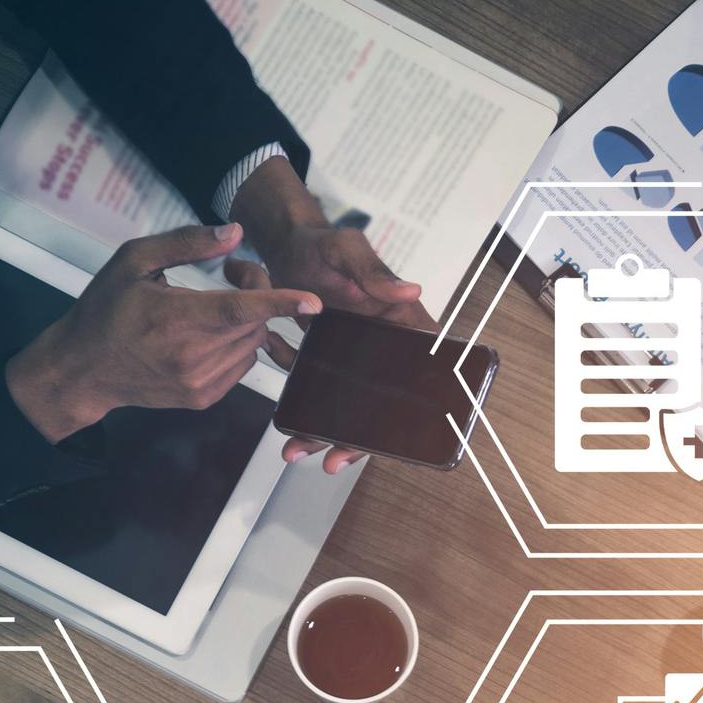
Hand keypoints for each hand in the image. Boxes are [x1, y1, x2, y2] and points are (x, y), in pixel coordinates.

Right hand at [5, 222, 317, 441]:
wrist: (83, 368)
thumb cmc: (106, 308)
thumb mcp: (133, 261)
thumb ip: (186, 243)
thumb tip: (236, 232)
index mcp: (174, 319)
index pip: (239, 309)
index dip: (279, 303)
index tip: (314, 302)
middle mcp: (191, 356)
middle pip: (254, 322)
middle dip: (258, 294)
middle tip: (235, 274)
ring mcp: (199, 382)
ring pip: (253, 345)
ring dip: (250, 320)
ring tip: (217, 304)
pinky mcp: (204, 398)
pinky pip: (243, 365)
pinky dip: (239, 344)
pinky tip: (212, 332)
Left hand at [226, 158, 432, 473]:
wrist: (282, 246)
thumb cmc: (323, 243)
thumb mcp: (348, 250)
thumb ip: (374, 271)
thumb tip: (411, 291)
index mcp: (400, 326)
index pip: (421, 374)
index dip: (414, 411)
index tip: (395, 438)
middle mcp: (380, 350)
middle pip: (381, 405)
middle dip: (357, 439)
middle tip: (333, 459)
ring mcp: (352, 359)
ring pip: (347, 406)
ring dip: (323, 432)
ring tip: (297, 451)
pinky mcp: (324, 361)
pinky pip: (316, 391)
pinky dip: (299, 408)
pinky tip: (283, 419)